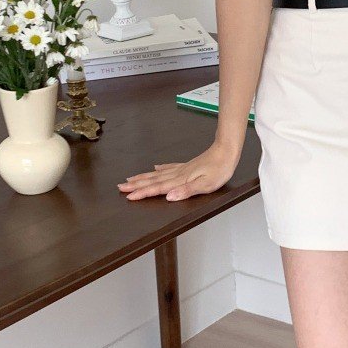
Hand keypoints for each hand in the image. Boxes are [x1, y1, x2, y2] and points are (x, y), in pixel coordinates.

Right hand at [118, 141, 239, 200]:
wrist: (227, 151)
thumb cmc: (219, 169)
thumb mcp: (206, 185)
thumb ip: (187, 191)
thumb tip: (169, 196)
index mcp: (181, 180)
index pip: (158, 188)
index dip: (143, 193)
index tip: (129, 196)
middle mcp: (178, 174)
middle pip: (153, 180)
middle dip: (136, 185)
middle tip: (121, 187)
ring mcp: (182, 169)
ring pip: (158, 174)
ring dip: (143, 177)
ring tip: (131, 179)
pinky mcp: (188, 165)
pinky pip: (169, 167)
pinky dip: (160, 169)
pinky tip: (155, 168)